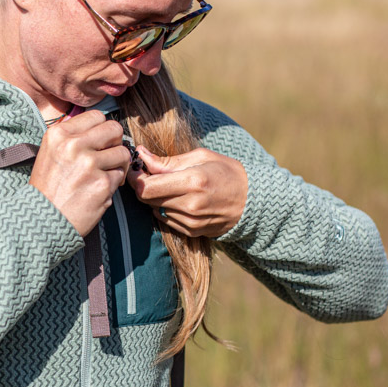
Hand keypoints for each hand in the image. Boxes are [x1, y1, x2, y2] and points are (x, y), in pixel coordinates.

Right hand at [29, 111, 131, 236]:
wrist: (42, 220)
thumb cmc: (48, 188)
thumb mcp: (50, 152)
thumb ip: (73, 136)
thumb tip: (100, 125)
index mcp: (59, 134)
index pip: (97, 116)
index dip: (102, 130)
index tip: (99, 143)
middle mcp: (73, 145)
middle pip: (114, 129)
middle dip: (115, 143)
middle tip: (107, 157)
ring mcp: (89, 164)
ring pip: (122, 153)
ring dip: (117, 166)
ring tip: (103, 176)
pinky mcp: (102, 184)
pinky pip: (120, 176)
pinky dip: (112, 185)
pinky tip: (97, 191)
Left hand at [126, 148, 248, 237]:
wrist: (253, 201)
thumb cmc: (227, 172)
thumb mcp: (201, 157)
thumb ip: (168, 161)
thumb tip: (141, 155)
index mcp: (193, 181)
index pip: (147, 188)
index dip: (135, 179)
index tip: (135, 169)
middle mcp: (190, 205)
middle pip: (147, 200)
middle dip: (142, 186)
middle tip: (146, 175)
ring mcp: (191, 221)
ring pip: (154, 210)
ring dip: (154, 198)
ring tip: (166, 185)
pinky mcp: (192, 231)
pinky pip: (166, 219)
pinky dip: (164, 208)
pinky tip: (177, 198)